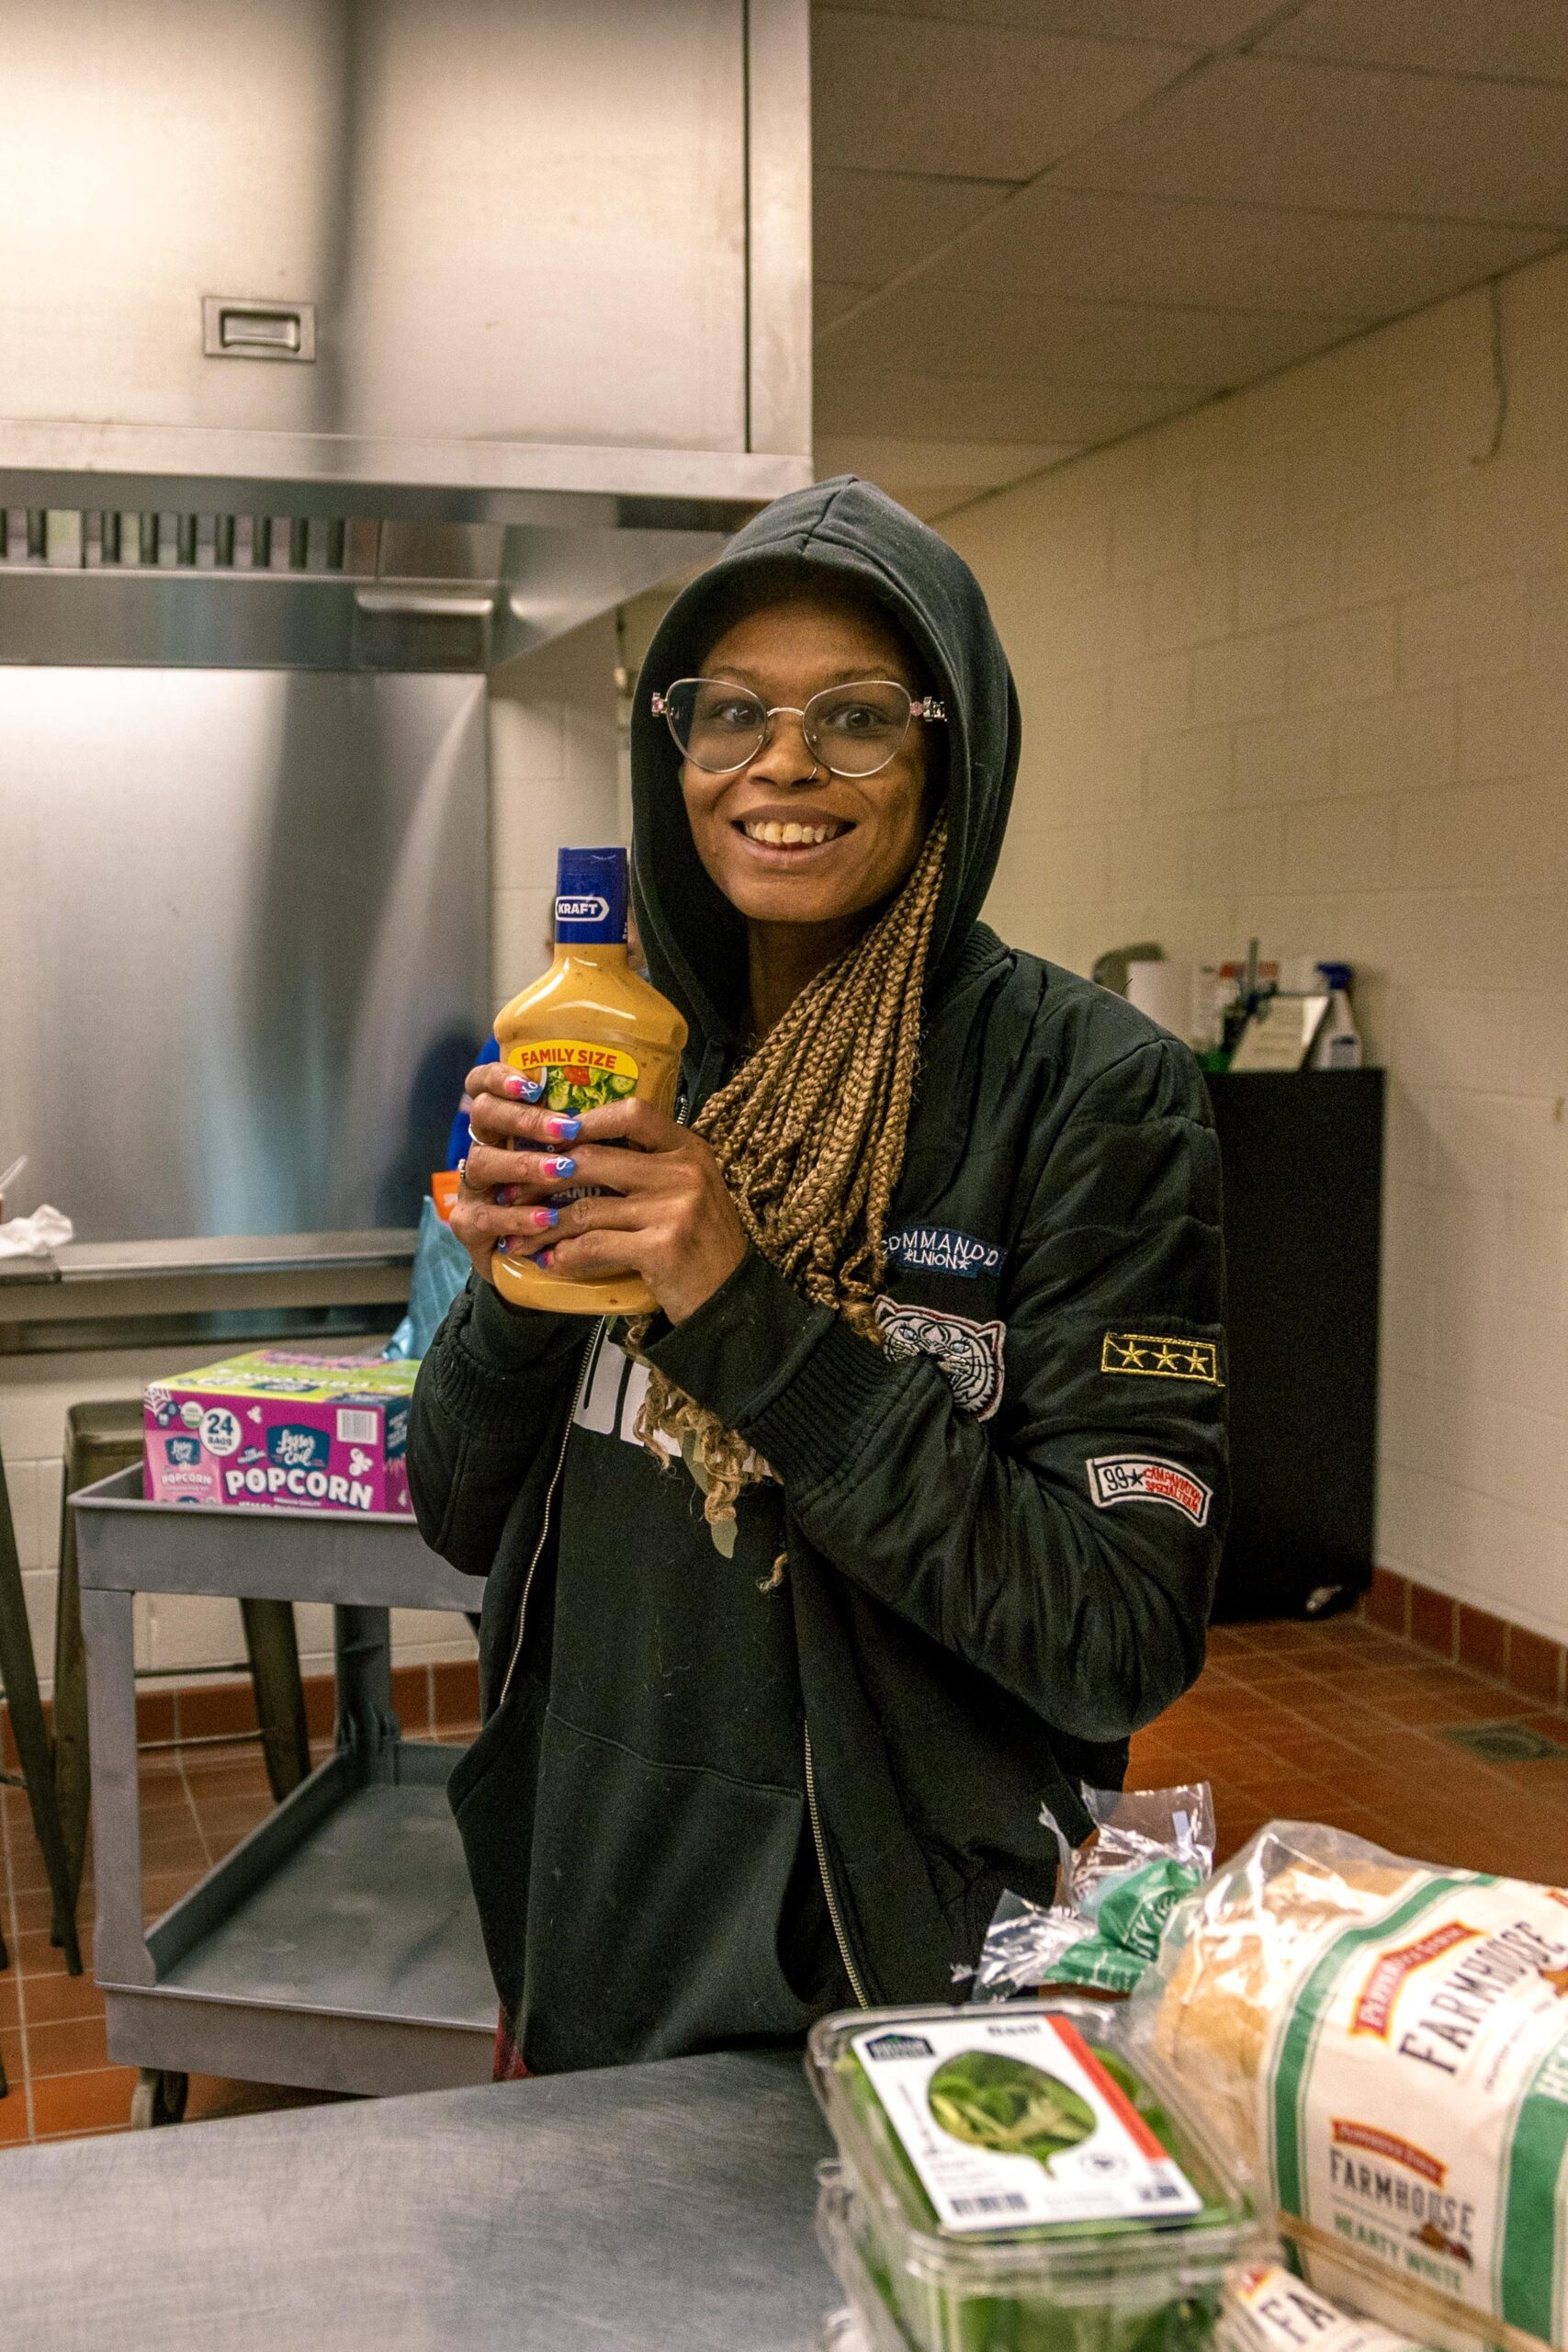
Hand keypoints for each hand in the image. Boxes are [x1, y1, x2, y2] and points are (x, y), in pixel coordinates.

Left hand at [454, 1067, 746, 1322]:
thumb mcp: (688, 1193)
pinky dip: (565, 1256)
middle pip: (594, 1159)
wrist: (731, 1301)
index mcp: (689, 1150)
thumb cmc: (701, 1246)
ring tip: (520, 1237)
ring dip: (544, 1226)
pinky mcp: (662, 1247)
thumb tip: (577, 1152)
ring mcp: (675, 1209)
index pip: (632, 1114)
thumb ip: (648, 1169)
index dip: (585, 1121)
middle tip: (512, 1193)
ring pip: (587, 1209)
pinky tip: (549, 1262)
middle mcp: (684, 1172)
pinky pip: (595, 1246)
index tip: (551, 1138)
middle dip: (543, 1178)